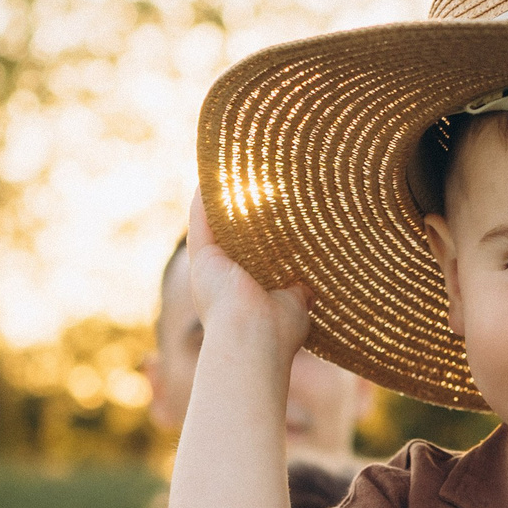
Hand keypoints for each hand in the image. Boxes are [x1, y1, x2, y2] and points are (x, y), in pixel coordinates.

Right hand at [188, 191, 310, 360]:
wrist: (253, 335)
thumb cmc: (278, 328)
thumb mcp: (294, 306)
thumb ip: (297, 293)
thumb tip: (306, 289)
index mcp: (244, 291)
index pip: (251, 256)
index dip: (256, 235)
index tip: (266, 212)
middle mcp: (223, 280)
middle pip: (230, 237)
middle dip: (236, 213)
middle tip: (248, 184)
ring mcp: (210, 268)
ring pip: (213, 226)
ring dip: (218, 201)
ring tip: (228, 172)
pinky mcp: (201, 258)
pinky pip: (200, 221)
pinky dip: (203, 200)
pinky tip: (209, 178)